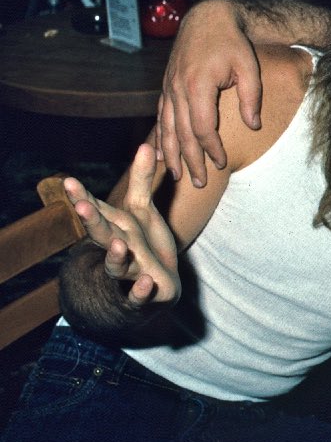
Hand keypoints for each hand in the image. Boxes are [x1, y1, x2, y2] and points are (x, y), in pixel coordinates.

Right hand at [63, 143, 179, 306]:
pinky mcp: (142, 296)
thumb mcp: (142, 211)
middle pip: (102, 234)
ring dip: (116, 257)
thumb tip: (146, 144)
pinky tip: (147, 283)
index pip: (97, 210)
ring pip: (117, 266)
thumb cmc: (144, 245)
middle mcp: (117, 249)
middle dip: (92, 221)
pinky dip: (141, 292)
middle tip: (81, 206)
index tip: (68, 181)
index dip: (82, 196)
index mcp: (115, 228)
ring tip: (118, 244)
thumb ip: (142, 181)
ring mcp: (129, 273)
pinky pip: (139, 297)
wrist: (152, 290)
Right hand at [156, 0, 263, 187]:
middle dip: (190, 160)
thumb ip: (251, 98)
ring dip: (171, 154)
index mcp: (197, 85)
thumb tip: (253, 126)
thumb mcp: (249, 66)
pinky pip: (160, 116)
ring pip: (166, 127)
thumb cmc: (233, 43)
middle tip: (198, 183)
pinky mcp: (166, 86)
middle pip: (182, 134)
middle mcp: (177, 88)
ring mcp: (168, 88)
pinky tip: (160, 153)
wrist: (208, 19)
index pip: (202, 128)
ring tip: (176, 176)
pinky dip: (160, 136)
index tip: (221, 164)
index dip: (211, 149)